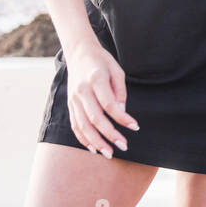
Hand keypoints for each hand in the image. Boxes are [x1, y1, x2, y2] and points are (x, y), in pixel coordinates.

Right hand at [64, 37, 138, 157]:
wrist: (79, 53)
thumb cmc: (102, 61)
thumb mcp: (117, 70)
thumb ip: (120, 92)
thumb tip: (122, 113)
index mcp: (95, 79)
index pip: (109, 104)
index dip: (122, 118)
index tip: (135, 127)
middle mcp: (82, 90)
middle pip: (95, 118)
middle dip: (109, 135)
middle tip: (123, 147)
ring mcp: (73, 99)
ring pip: (82, 125)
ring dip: (95, 142)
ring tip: (109, 153)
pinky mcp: (70, 104)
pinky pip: (75, 125)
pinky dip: (83, 138)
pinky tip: (94, 148)